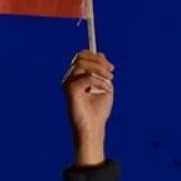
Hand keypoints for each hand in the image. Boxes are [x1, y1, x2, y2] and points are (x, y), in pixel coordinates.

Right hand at [62, 50, 115, 166]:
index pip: (82, 57)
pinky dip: (99, 82)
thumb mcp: (105, 86)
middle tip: (111, 72)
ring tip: (110, 80)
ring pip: (82, 64)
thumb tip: (100, 54)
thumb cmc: (99, 110)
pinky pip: (86, 78)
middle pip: (81, 57)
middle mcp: (70, 78)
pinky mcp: (70, 90)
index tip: (112, 68)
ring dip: (99, 69)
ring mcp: (68, 83)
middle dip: (99, 62)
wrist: (94, 127)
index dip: (97, 58)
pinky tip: (106, 91)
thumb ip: (102, 71)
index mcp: (77, 76)